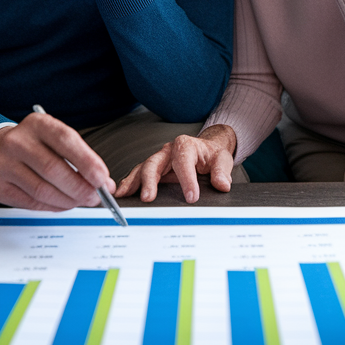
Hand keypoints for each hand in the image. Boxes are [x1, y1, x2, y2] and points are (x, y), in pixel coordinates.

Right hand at [0, 112, 113, 210]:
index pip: (65, 140)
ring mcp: (3, 164)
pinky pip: (31, 203)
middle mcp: (17, 141)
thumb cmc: (34, 146)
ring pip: (43, 191)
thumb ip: (80, 158)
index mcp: (37, 124)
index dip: (87, 162)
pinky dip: (52, 207)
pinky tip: (62, 204)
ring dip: (68, 201)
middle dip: (80, 187)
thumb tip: (104, 183)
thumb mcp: (56, 140)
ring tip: (80, 201)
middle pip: (54, 169)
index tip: (103, 179)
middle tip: (96, 197)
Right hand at [116, 124, 236, 203]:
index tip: (192, 197)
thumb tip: (222, 185)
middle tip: (148, 198)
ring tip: (122, 196)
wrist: (207, 150)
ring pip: (142, 169)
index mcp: (185, 145)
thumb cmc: (212, 155)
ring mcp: (158, 160)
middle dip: (150, 181)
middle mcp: (167, 151)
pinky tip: (121, 195)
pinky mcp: (153, 170)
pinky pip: (138, 176)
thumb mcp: (222, 159)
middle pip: (154, 163)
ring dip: (132, 183)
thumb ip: (221, 171)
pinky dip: (129, 185)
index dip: (186, 179)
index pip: (183, 161)